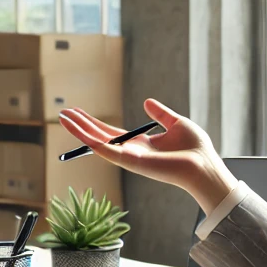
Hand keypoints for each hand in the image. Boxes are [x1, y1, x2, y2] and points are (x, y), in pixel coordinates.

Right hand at [59, 98, 235, 210]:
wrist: (203, 165)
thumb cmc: (195, 149)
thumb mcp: (176, 123)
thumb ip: (160, 114)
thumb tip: (147, 102)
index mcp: (140, 144)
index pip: (111, 132)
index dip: (94, 122)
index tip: (79, 112)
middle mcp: (130, 152)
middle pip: (99, 136)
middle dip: (81, 125)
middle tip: (63, 113)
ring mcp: (128, 157)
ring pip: (97, 142)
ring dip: (78, 130)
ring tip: (63, 118)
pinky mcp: (130, 161)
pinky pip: (105, 150)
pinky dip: (89, 141)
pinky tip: (77, 130)